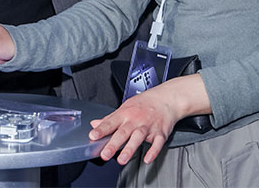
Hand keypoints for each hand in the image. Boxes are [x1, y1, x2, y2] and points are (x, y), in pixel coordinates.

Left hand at [89, 74, 211, 164]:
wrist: (166, 99)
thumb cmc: (144, 104)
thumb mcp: (125, 107)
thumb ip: (110, 118)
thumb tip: (94, 124)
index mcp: (125, 114)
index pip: (110, 122)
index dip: (101, 130)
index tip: (92, 136)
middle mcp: (135, 120)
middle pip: (123, 132)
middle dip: (113, 144)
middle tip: (105, 154)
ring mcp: (148, 127)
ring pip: (138, 138)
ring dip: (130, 149)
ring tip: (122, 159)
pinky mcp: (160, 133)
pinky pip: (157, 143)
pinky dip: (153, 151)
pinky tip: (148, 159)